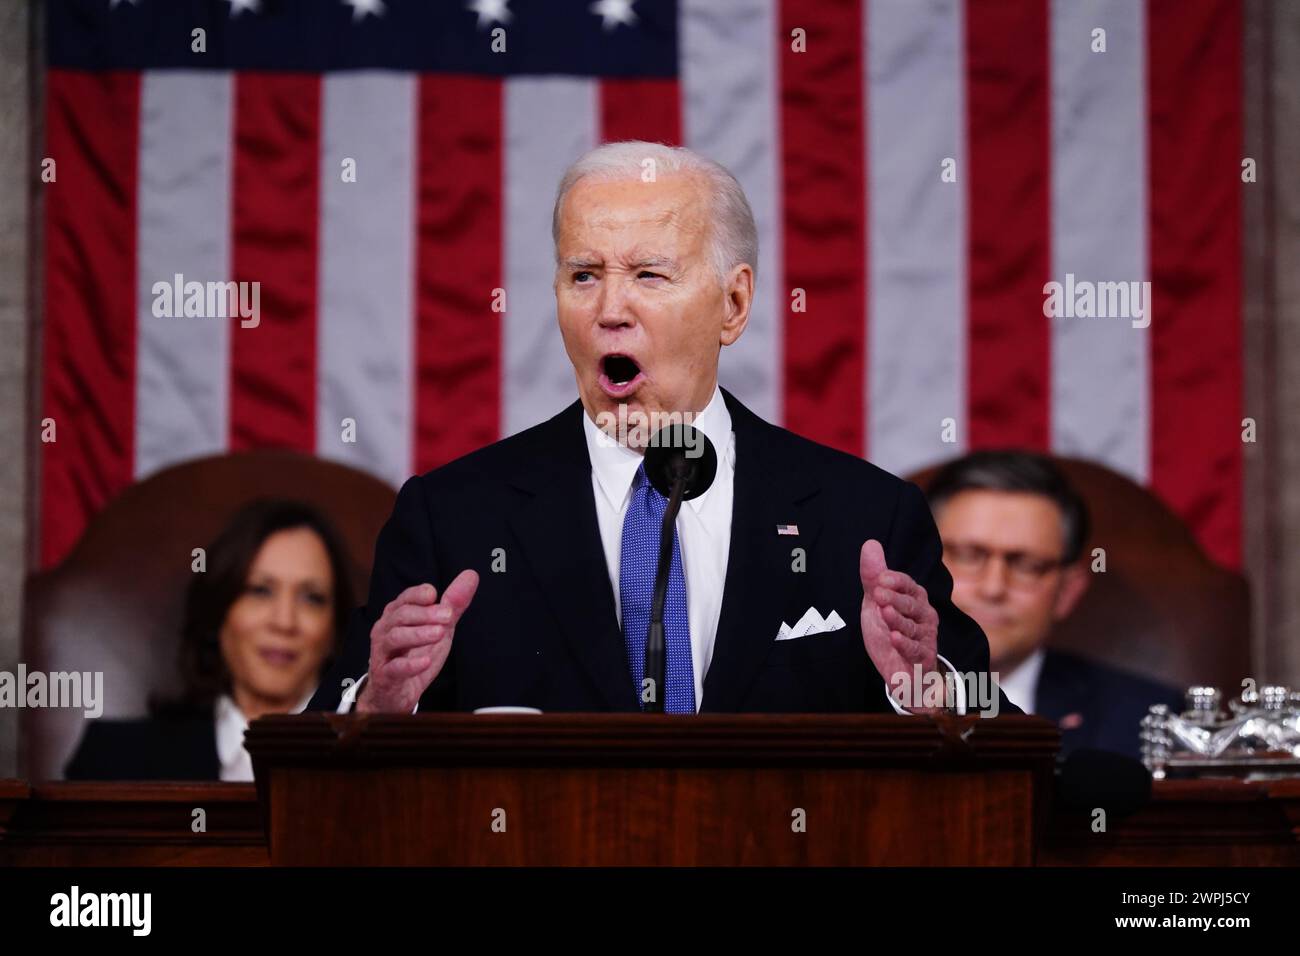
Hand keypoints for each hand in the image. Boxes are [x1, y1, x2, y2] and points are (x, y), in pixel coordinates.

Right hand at [356, 570, 478, 713]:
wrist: (397, 693)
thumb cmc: (415, 654)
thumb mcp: (439, 628)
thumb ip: (453, 604)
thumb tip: (471, 575)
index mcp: (397, 615)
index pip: (405, 598)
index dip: (418, 594)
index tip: (435, 595)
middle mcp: (385, 629)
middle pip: (401, 615)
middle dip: (424, 613)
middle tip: (447, 616)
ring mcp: (382, 652)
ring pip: (395, 637)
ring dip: (418, 634)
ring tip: (439, 633)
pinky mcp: (385, 676)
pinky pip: (394, 668)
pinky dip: (410, 665)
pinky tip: (425, 661)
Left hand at [858, 539, 941, 712]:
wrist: (899, 667)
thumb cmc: (889, 629)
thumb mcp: (876, 602)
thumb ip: (873, 576)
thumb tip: (870, 543)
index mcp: (915, 598)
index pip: (908, 584)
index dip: (896, 580)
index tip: (880, 578)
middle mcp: (925, 614)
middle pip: (911, 604)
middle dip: (895, 598)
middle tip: (878, 594)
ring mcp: (926, 636)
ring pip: (912, 627)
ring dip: (898, 620)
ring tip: (885, 613)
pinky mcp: (923, 657)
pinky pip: (915, 650)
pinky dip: (905, 644)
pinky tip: (894, 638)